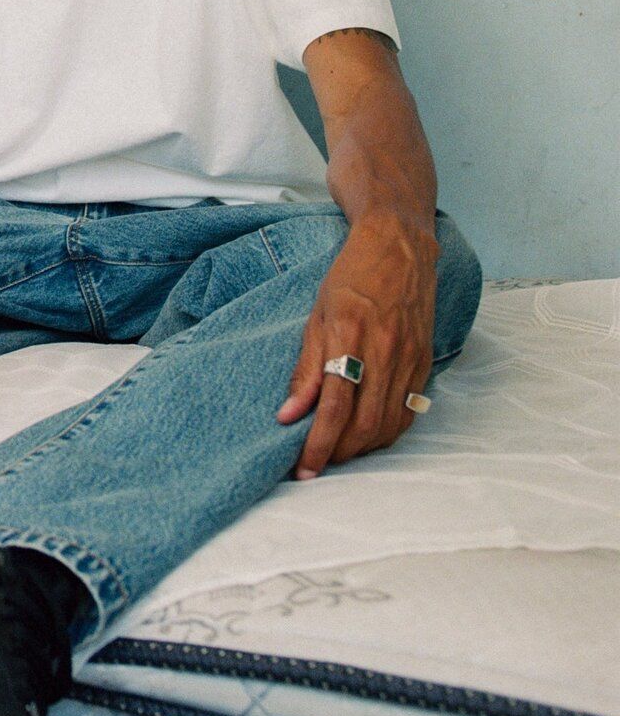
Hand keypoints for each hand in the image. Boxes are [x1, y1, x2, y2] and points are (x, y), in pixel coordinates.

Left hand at [277, 212, 438, 477]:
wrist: (399, 247)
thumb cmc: (350, 277)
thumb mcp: (315, 316)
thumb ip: (305, 368)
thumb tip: (289, 414)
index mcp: (350, 336)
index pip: (335, 407)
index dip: (318, 443)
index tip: (303, 468)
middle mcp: (385, 351)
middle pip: (365, 424)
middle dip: (339, 453)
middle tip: (315, 464)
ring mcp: (410, 358)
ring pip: (389, 424)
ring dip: (362, 448)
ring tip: (337, 452)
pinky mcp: (425, 362)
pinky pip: (408, 410)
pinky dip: (387, 431)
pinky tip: (367, 435)